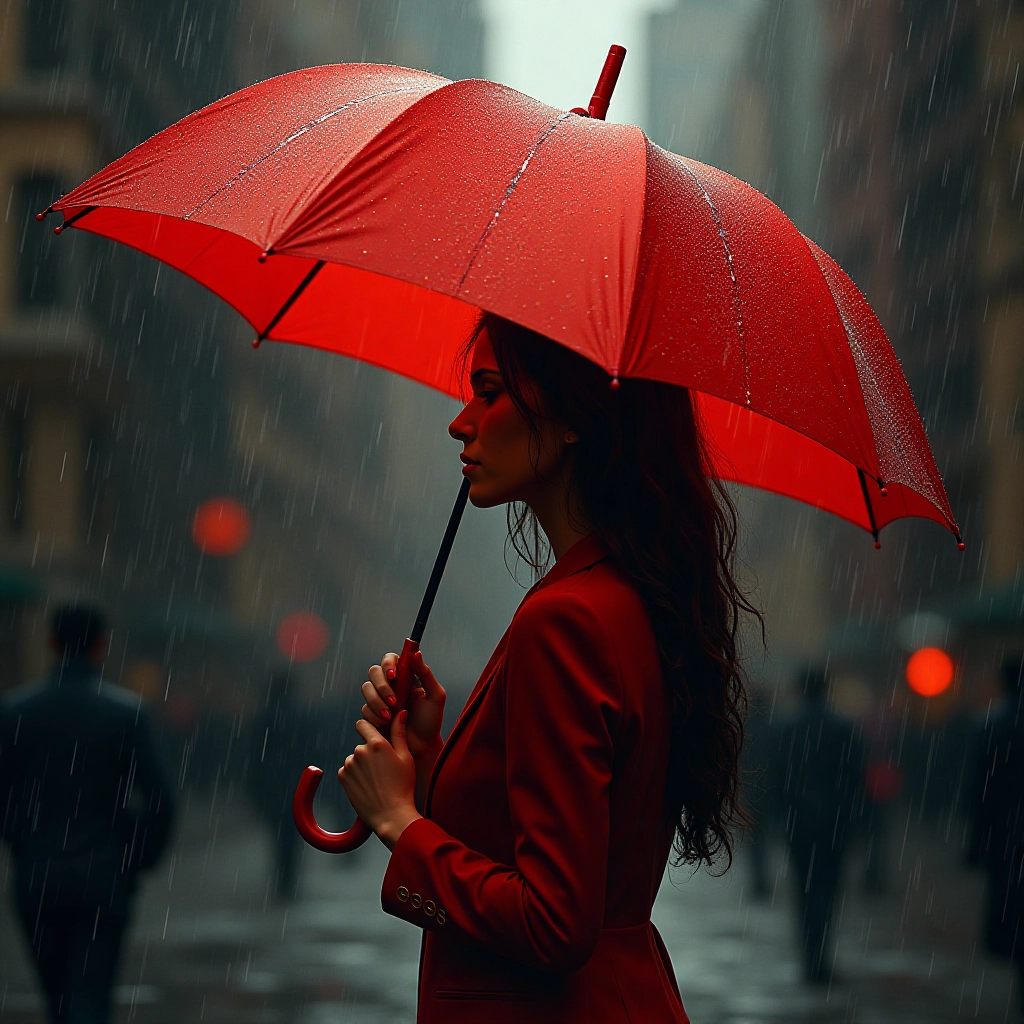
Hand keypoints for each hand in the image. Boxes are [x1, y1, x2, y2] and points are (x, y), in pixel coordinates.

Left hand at [337, 711, 420, 849]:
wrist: (391, 816)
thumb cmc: (403, 787)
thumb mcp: (406, 758)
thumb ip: (399, 733)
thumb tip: (401, 712)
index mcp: (377, 744)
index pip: (363, 724)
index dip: (369, 729)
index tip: (375, 737)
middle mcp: (360, 751)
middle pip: (362, 744)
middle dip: (370, 752)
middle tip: (383, 768)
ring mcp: (349, 765)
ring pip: (355, 758)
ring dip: (362, 764)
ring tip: (377, 780)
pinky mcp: (343, 778)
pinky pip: (348, 770)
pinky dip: (355, 776)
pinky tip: (368, 786)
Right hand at [361, 650, 444, 761]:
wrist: (421, 747)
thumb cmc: (430, 721)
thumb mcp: (435, 696)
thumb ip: (426, 674)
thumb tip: (416, 653)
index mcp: (406, 677)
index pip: (390, 659)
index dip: (388, 663)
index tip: (393, 674)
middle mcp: (391, 685)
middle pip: (374, 672)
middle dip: (381, 686)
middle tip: (394, 700)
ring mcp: (380, 699)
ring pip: (366, 689)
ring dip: (377, 702)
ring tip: (391, 716)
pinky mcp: (372, 714)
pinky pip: (365, 709)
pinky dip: (374, 716)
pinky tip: (387, 724)